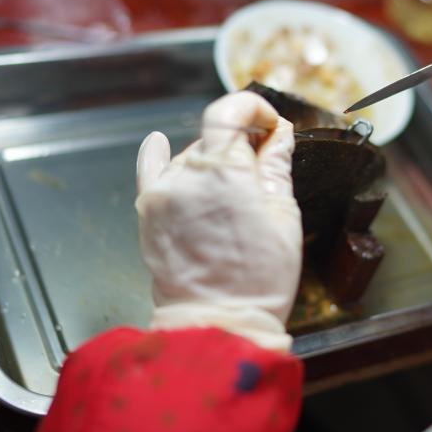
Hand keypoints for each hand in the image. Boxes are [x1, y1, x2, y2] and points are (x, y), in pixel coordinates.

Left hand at [135, 92, 301, 351]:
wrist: (218, 323)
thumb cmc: (260, 278)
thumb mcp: (284, 216)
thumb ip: (277, 166)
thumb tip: (280, 133)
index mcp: (225, 170)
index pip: (230, 110)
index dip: (253, 108)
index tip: (270, 124)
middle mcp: (187, 174)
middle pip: (213, 135)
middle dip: (240, 142)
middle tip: (263, 166)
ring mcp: (162, 193)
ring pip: (190, 157)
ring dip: (213, 162)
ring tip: (233, 199)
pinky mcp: (148, 212)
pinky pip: (150, 169)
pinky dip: (158, 154)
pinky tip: (159, 143)